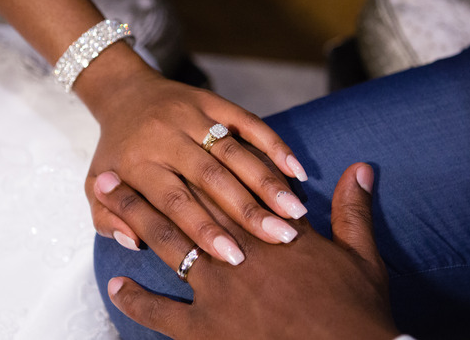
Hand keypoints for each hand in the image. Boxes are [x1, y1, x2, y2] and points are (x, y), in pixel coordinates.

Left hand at [82, 51, 308, 264]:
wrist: (123, 93)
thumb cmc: (115, 153)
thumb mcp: (93, 187)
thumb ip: (108, 218)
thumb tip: (134, 242)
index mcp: (138, 163)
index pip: (175, 202)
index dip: (204, 230)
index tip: (233, 257)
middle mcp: (166, 137)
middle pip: (211, 177)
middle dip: (247, 209)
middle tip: (279, 237)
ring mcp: (191, 115)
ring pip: (234, 150)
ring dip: (267, 180)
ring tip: (295, 211)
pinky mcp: (212, 101)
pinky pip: (248, 120)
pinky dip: (273, 143)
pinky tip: (295, 169)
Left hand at [102, 162, 399, 339]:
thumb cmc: (352, 310)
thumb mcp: (361, 256)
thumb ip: (352, 209)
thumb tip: (360, 168)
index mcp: (268, 230)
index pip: (224, 189)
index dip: (193, 167)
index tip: (164, 148)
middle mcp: (236, 251)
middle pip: (185, 208)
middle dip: (147, 187)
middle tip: (113, 172)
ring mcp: (216, 290)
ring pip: (167, 246)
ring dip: (134, 221)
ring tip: (109, 202)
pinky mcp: (204, 329)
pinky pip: (161, 313)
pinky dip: (136, 300)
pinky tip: (117, 287)